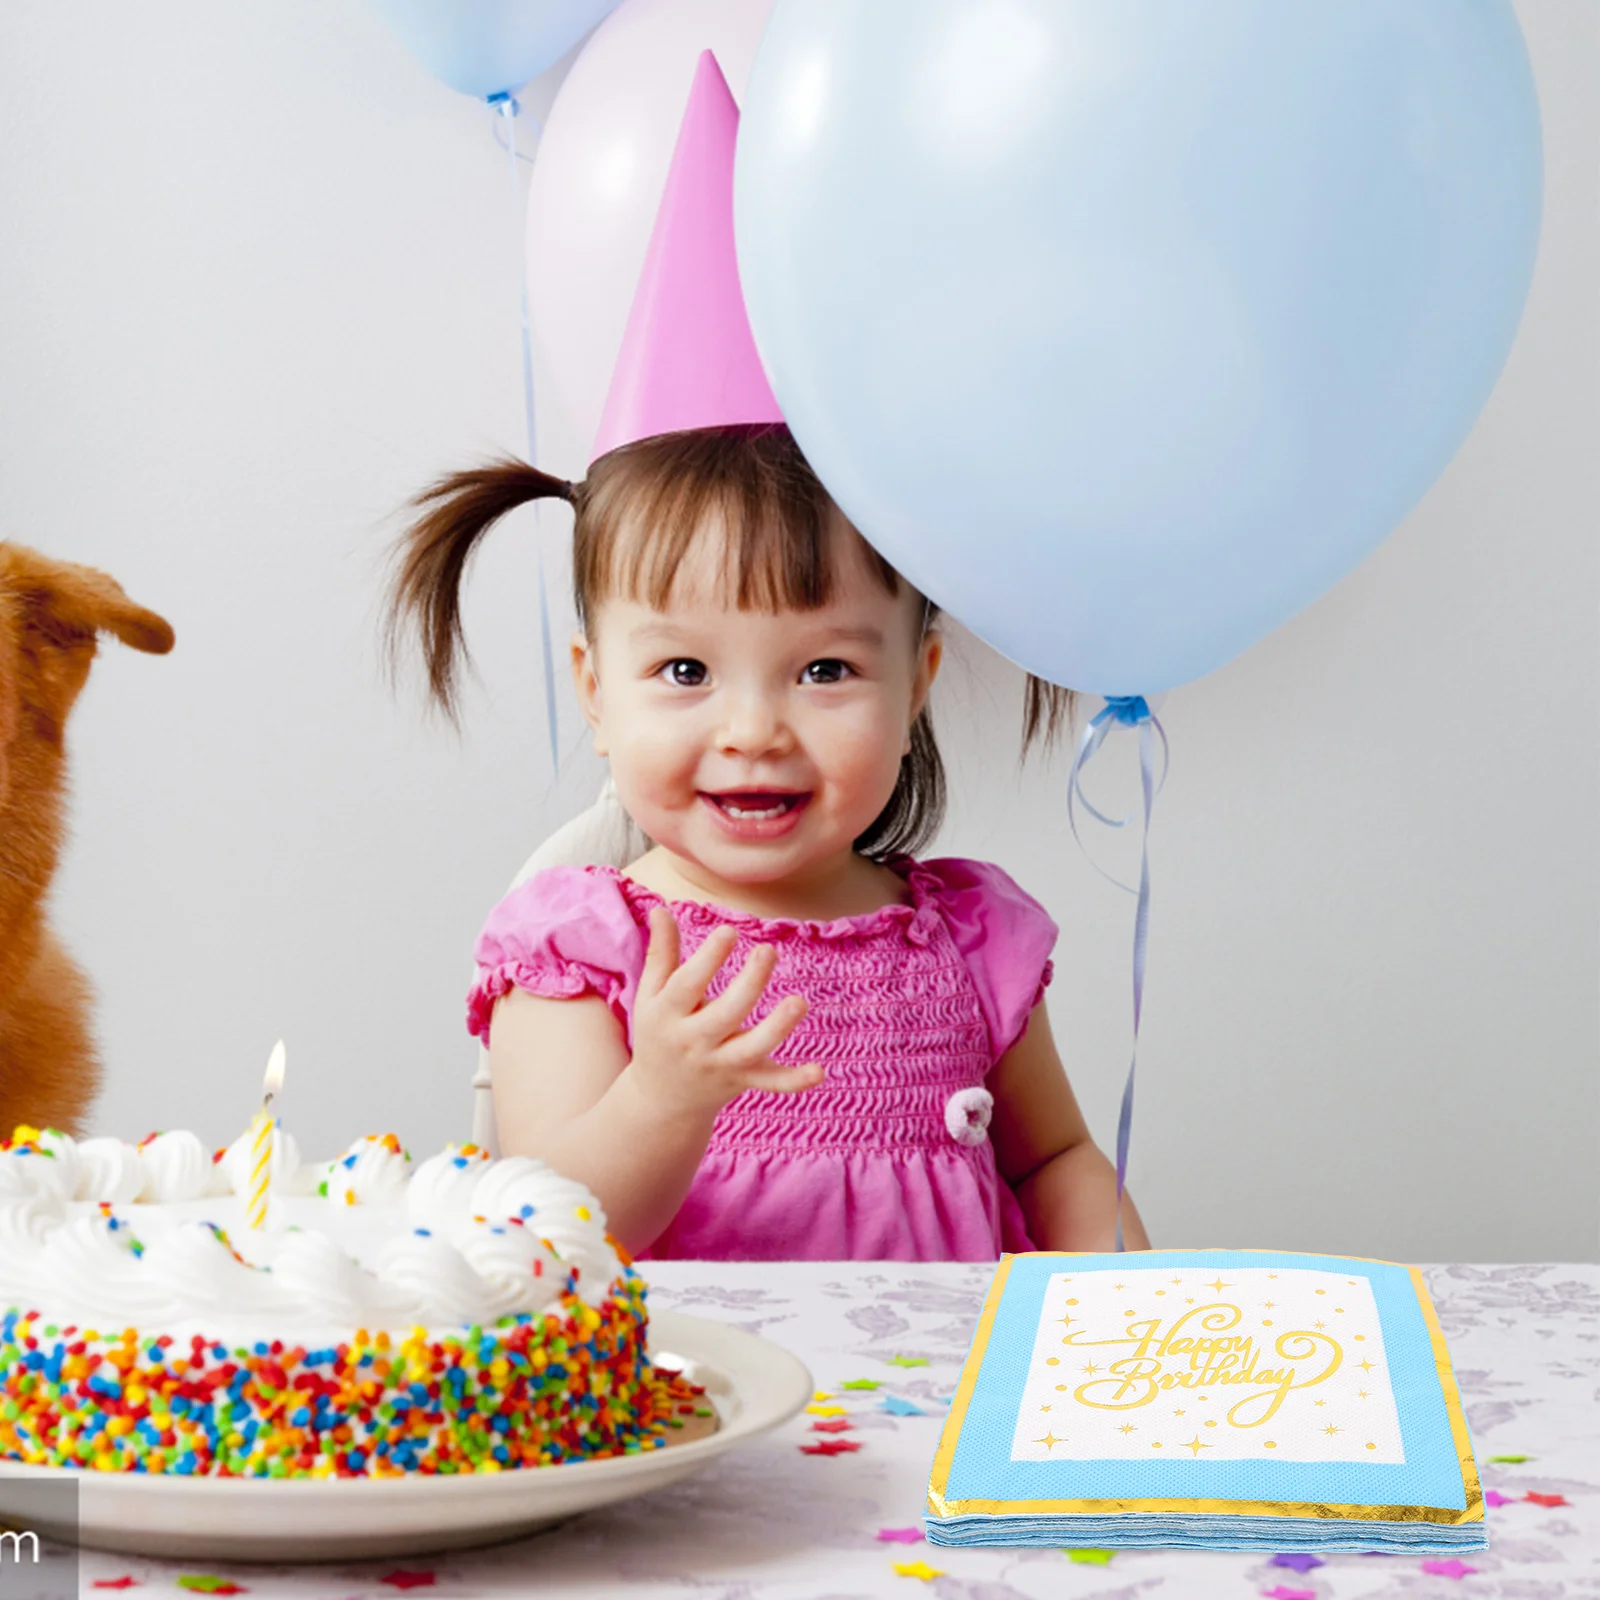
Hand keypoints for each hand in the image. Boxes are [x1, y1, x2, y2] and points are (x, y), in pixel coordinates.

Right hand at [626, 906, 822, 1118]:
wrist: (660, 1100)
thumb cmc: (658, 1033)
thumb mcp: (651, 995)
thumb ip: (661, 953)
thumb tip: (662, 909)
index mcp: (668, 1015)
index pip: (687, 986)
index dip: (708, 959)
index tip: (730, 931)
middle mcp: (694, 1042)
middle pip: (725, 1014)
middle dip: (749, 984)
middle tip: (768, 951)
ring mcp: (721, 1065)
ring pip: (752, 1049)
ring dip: (777, 1027)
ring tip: (799, 1001)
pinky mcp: (743, 1081)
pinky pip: (771, 1083)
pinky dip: (794, 1081)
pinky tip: (819, 1071)